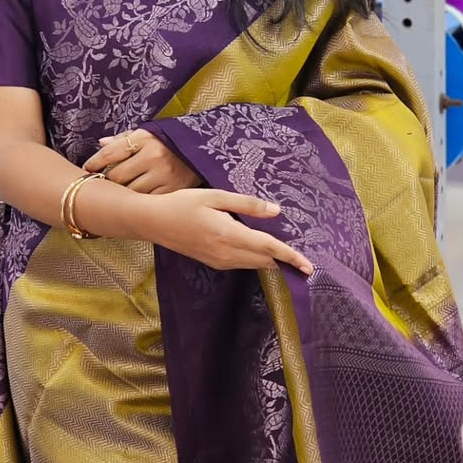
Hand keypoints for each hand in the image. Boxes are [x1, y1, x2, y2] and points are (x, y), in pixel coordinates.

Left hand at [83, 129, 202, 193]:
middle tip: (103, 182)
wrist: (204, 152)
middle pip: (117, 176)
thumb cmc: (170, 142)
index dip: (94, 162)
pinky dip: (137, 201)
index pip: (110, 152)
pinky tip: (135, 199)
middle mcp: (154, 156)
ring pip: (129, 192)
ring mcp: (164, 175)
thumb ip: (124, 139)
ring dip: (121, 193)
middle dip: (107, 181)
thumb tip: (100, 143)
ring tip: (119, 191)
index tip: (87, 168)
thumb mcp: (149, 133)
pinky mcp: (172, 191)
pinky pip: (145, 201)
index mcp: (145, 138)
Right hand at [138, 188, 314, 275]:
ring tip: (288, 255)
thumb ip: (247, 204)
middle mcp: (226, 253)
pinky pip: (243, 264)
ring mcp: (219, 261)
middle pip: (265, 260)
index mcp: (229, 235)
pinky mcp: (214, 263)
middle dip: (284, 261)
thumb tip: (276, 211)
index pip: (268, 248)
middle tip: (304, 259)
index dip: (290, 256)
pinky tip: (262, 251)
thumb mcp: (215, 196)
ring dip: (271, 261)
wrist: (154, 222)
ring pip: (254, 264)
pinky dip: (257, 260)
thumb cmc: (182, 204)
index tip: (308, 266)